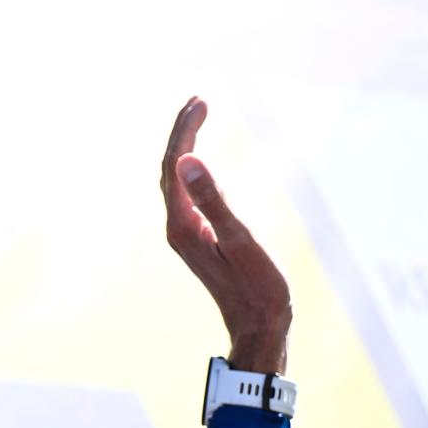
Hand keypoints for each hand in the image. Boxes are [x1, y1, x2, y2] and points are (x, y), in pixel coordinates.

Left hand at [161, 97, 290, 373]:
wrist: (258, 327)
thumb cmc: (256, 287)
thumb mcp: (239, 239)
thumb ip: (213, 200)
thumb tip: (186, 161)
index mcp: (182, 225)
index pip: (172, 167)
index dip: (183, 131)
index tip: (200, 101)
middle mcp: (177, 229)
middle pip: (169, 171)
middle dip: (181, 132)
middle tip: (198, 100)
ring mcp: (186, 236)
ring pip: (176, 183)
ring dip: (184, 148)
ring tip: (198, 117)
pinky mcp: (198, 241)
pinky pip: (187, 196)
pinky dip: (192, 170)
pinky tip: (201, 164)